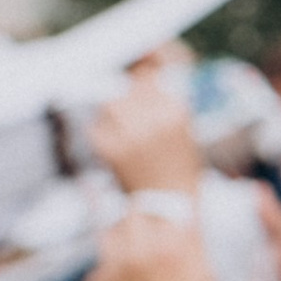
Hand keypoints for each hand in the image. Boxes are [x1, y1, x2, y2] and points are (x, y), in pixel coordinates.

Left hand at [84, 210, 216, 280]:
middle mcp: (139, 253)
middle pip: (130, 217)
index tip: (160, 223)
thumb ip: (194, 242)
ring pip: (108, 236)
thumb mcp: (206, 275)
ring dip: (119, 243)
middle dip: (138, 225)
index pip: (158, 208)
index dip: (159, 215)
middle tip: (144, 238)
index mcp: (171, 247)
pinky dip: (108, 275)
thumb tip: (185, 216)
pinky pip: (98, 267)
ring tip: (130, 263)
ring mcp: (114, 269)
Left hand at [87, 71, 200, 200]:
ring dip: (114, 111)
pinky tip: (116, 143)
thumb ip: (165, 103)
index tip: (138, 83)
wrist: (168, 203)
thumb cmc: (179, 166)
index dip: (141, 79)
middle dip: (128, 96)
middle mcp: (152, 120)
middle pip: (127, 89)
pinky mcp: (110, 149)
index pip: (148, 78)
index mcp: (175, 112)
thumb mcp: (184, 129)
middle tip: (130, 110)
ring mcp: (129, 134)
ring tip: (122, 124)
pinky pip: (97, 127)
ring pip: (110, 104)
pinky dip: (103, 132)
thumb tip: (144, 76)